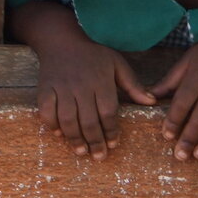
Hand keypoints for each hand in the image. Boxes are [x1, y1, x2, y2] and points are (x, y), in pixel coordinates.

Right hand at [36, 35, 155, 156]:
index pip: (107, 112)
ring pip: (67, 119)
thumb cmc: (92, 55)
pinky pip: (46, 111)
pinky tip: (60, 135)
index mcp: (101, 80)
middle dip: (95, 141)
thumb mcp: (117, 64)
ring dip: (75, 138)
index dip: (111, 130)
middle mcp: (81, 85)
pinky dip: (52, 125)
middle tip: (99, 157)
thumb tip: (151, 102)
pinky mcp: (45, 89)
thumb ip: (133, 85)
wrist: (61, 41)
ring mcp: (61, 88)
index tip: (113, 144)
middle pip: (88, 120)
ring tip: (82, 152)